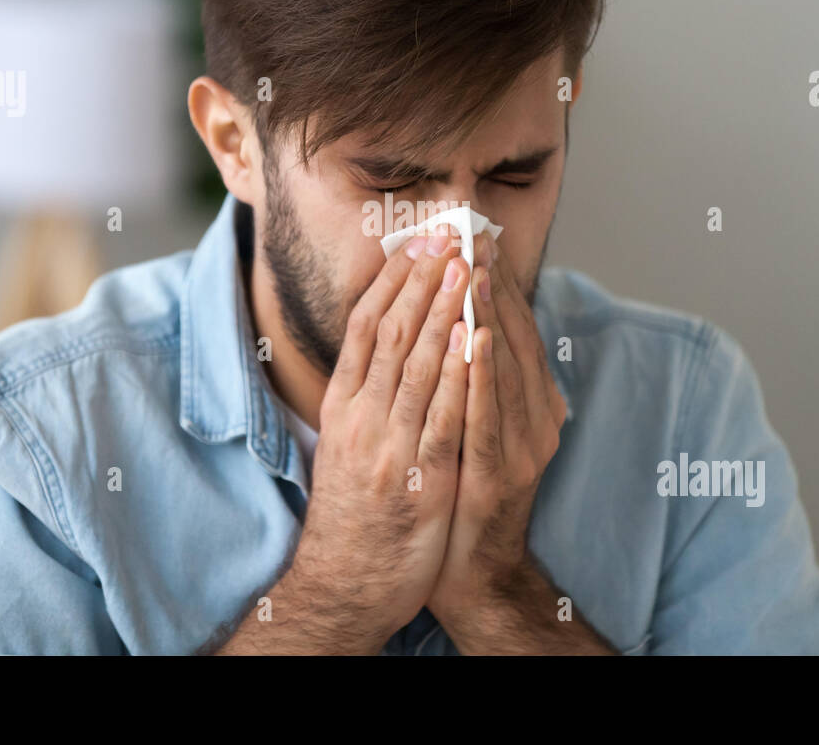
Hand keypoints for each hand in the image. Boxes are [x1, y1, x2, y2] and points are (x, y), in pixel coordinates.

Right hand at [287, 223, 472, 651]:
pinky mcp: (420, 478)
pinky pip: (443, 416)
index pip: (364, 327)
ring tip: (463, 266)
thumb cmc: (353, 510)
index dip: (391, 281)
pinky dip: (459, 375)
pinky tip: (475, 340)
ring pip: (417, 365)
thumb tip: (390, 341)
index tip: (414, 243)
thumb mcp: (347, 442)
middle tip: (446, 235)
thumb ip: (367, 393)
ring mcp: (388, 447)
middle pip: (391, 334)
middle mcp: (360, 418)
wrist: (346, 583)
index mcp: (342, 405)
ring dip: (443, 311)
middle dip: (422, 281)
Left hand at [426, 232, 567, 633]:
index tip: (475, 235)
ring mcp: (522, 449)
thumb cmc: (465, 488)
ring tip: (472, 268)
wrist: (471, 571)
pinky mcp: (498, 476)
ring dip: (488, 316)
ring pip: (505, 369)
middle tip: (472, 234)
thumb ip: (481, 373)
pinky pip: (487, 417)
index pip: (515, 328)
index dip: (497, 280)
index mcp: (535, 402)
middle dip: (491, 283)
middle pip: (514, 338)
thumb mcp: (478, 422)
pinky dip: (482, 376)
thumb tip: (465, 313)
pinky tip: (471, 340)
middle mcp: (537, 419)